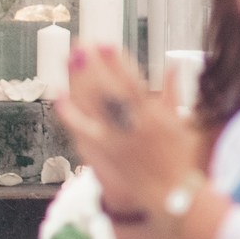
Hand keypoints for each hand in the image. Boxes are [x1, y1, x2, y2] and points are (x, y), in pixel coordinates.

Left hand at [53, 46, 200, 215]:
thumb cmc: (179, 158)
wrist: (171, 195)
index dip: (116, 62)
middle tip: (80, 44)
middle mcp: (132, 126)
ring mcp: (115, 139)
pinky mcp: (104, 152)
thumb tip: (172, 63)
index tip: (105, 43)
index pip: (131, 82)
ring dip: (78, 80)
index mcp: (154, 115)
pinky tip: (57, 94)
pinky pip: (82, 129)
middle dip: (92, 65)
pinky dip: (69, 111)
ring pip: (92, 105)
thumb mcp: (181, 122)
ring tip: (69, 58)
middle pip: (105, 89)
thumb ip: (173, 92)